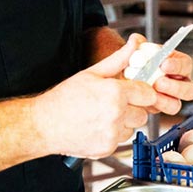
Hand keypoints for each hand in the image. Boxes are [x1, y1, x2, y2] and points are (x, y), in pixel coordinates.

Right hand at [36, 35, 157, 158]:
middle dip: (133, 107)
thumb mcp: (92, 73)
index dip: (142, 91)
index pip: (148, 94)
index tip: (134, 91)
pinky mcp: (107, 148)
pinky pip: (121, 140)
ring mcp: (112, 133)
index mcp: (115, 92)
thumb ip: (119, 59)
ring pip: (133, 127)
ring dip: (124, 122)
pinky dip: (113, 134)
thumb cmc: (64, 98)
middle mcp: (116, 114)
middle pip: (143, 113)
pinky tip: (98, 126)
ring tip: (103, 115)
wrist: (44, 124)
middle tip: (114, 103)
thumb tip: (135, 43)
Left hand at [127, 33, 192, 115]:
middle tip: (159, 82)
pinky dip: (152, 107)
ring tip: (151, 93)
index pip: (186, 64)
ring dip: (165, 100)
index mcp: (176, 63)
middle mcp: (176, 82)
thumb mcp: (133, 50)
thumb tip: (135, 39)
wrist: (119, 75)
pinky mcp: (157, 108)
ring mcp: (167, 97)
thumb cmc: (131, 61)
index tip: (164, 63)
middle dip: (176, 87)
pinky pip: (160, 112)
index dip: (178, 65)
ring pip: (176, 105)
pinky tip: (142, 100)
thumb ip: (135, 44)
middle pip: (189, 90)